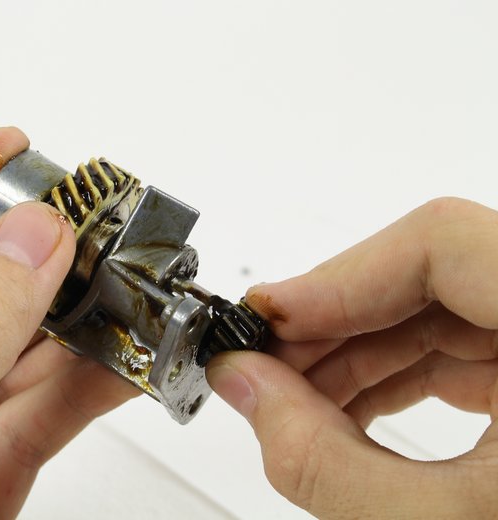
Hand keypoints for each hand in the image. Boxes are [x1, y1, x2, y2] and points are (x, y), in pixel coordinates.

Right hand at [207, 197, 497, 517]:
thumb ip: (325, 460)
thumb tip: (246, 385)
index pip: (447, 244)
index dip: (343, 274)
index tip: (272, 318)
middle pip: (431, 274)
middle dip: (334, 322)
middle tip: (264, 368)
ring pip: (437, 307)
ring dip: (354, 350)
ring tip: (293, 401)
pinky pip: (458, 344)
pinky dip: (392, 372)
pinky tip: (343, 410)